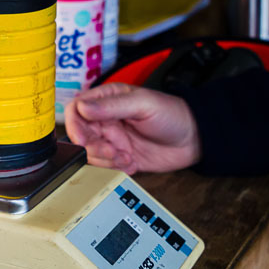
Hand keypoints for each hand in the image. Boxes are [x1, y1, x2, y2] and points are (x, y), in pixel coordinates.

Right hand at [64, 82, 201, 173]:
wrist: (193, 139)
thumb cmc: (172, 113)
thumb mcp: (143, 104)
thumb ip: (112, 106)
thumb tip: (83, 107)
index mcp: (108, 100)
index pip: (77, 109)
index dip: (75, 124)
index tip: (84, 137)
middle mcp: (107, 119)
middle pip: (81, 135)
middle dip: (93, 146)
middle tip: (112, 150)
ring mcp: (113, 139)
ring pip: (91, 153)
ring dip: (105, 159)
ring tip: (125, 156)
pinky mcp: (120, 158)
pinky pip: (105, 167)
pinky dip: (115, 168)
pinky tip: (132, 163)